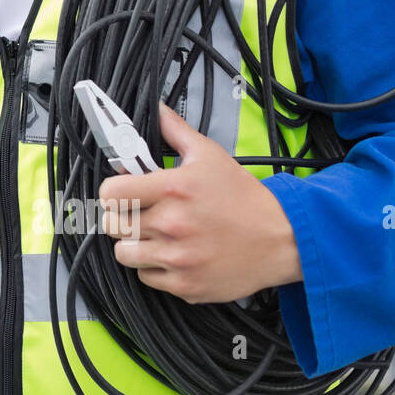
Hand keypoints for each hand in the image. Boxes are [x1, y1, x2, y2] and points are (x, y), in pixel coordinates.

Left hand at [97, 101, 302, 303]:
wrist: (283, 238)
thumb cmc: (244, 197)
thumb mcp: (210, 155)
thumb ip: (175, 131)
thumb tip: (155, 109)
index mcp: (173, 189)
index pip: (110, 193)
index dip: (111, 191)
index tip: (121, 192)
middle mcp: (171, 224)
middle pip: (112, 224)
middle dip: (121, 216)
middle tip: (137, 213)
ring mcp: (178, 258)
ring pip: (124, 253)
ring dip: (134, 244)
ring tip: (153, 235)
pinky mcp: (185, 285)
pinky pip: (146, 277)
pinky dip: (154, 268)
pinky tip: (171, 254)